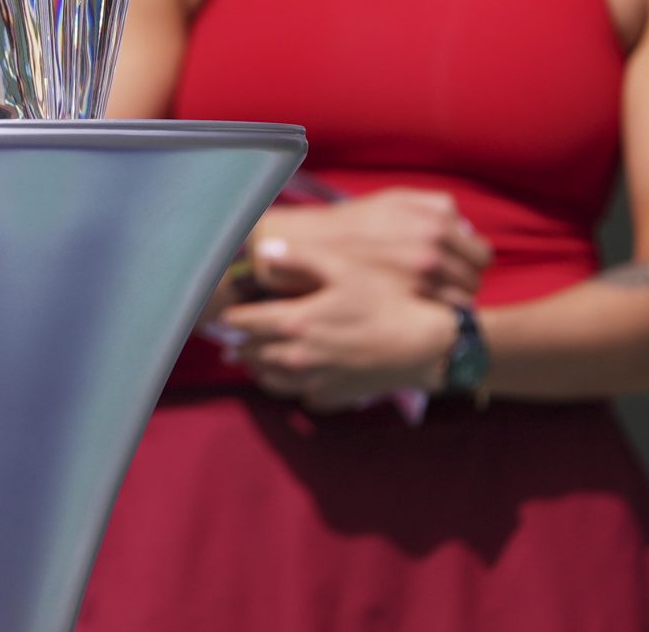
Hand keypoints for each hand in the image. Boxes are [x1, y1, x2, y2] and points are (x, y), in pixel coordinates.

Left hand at [221, 257, 459, 411]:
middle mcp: (298, 357)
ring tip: (252, 360)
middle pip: (252, 354)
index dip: (232, 317)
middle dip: (240, 344)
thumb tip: (265, 250)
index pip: (246, 323)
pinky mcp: (334, 397)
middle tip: (231, 339)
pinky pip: (301, 397)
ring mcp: (315, 381)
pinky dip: (292, 388)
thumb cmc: (385, 300)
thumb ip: (301, 258)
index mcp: (295, 323)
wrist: (425, 345)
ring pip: (270, 380)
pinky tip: (296, 377)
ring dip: (258, 369)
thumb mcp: (344, 268)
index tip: (223, 314)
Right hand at [250, 189, 489, 307]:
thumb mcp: (394, 199)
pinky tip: (418, 311)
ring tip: (427, 301)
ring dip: (450, 304)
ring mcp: (421, 282)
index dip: (470, 262)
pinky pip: (442, 319)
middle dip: (461, 283)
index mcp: (436, 224)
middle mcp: (434, 252)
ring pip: (462, 304)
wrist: (308, 250)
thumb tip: (464, 228)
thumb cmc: (351, 225)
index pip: (480, 254)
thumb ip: (436, 206)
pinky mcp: (408, 306)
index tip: (456, 267)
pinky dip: (436, 317)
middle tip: (439, 286)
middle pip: (474, 281)